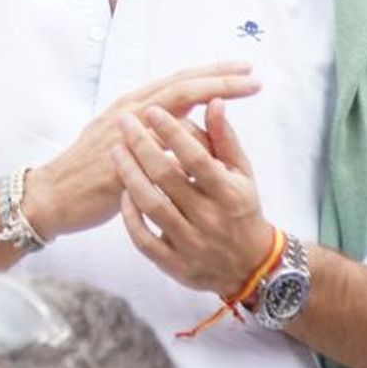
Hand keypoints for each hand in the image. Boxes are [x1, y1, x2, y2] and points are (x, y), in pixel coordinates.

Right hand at [23, 63, 259, 239]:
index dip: (211, 75)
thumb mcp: (119, 137)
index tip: (242, 70)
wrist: (55, 194)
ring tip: (241, 99)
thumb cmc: (90, 169)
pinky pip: (161, 150)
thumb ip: (146, 125)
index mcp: (131, 106)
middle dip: (219, 80)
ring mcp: (125, 135)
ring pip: (175, 112)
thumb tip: (176, 119)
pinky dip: (188, 143)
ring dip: (212, 105)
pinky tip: (212, 146)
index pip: (177, 83)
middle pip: (181, 88)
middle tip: (252, 75)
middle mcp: (129, 113)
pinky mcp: (124, 161)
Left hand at [112, 98, 271, 294]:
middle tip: (124, 121)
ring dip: (129, 175)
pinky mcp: (174, 264)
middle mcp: (210, 219)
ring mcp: (190, 244)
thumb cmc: (242, 209)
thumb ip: (225, 138)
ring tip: (116, 149)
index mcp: (229, 194)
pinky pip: (143, 238)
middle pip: (167, 177)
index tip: (152, 111)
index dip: (173, 132)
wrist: (250, 267)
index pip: (197, 158)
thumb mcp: (241, 174)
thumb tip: (214, 100)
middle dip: (141, 145)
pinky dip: (130, 214)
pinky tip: (124, 191)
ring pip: (151, 205)